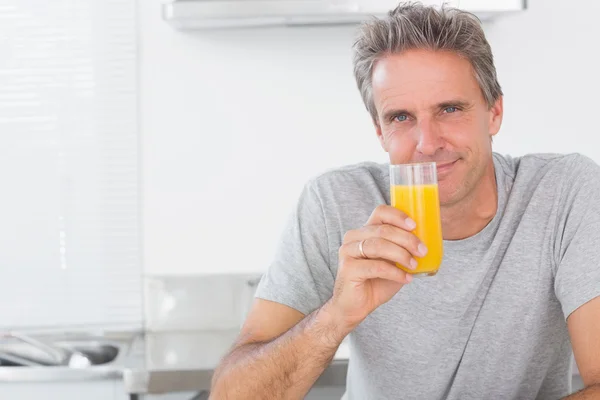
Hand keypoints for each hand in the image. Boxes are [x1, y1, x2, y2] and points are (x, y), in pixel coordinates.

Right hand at [325, 205, 426, 330]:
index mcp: (364, 231)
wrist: (354, 307)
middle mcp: (353, 237)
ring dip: (401, 255)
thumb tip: (425, 243)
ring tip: (413, 266)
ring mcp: (348, 252)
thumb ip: (402, 250)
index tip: (414, 226)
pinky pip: (376, 266)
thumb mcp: (393, 262)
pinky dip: (394, 272)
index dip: (398, 216)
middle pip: (383, 229)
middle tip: (422, 251)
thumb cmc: (375, 283)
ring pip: (379, 245)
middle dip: (407, 239)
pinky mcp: (348, 268)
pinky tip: (405, 279)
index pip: (380, 212)